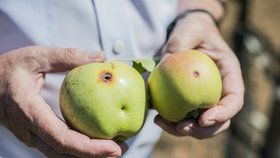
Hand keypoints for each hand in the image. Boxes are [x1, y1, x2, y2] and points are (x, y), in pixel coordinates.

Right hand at [0, 46, 127, 157]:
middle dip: (94, 156)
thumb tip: (100, 57)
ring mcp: (31, 135)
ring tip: (113, 147)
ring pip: (61, 154)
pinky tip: (94, 140)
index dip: (88, 148)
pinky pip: (58, 147)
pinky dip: (78, 148)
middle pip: (64, 153)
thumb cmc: (8, 69)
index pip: (61, 138)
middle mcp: (29, 130)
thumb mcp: (35, 56)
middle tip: (121, 148)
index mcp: (28, 111)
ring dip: (87, 155)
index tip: (112, 148)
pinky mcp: (36, 134)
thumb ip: (67, 56)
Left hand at [154, 12, 243, 138]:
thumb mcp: (189, 30)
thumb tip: (163, 66)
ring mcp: (205, 98)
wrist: (189, 33)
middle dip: (202, 130)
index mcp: (229, 75)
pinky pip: (184, 116)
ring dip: (183, 130)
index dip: (223, 114)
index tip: (203, 119)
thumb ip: (178, 44)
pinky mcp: (190, 100)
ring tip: (161, 122)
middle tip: (181, 128)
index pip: (234, 100)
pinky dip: (172, 121)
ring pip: (201, 124)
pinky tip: (157, 117)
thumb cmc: (194, 29)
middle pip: (220, 120)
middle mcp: (220, 90)